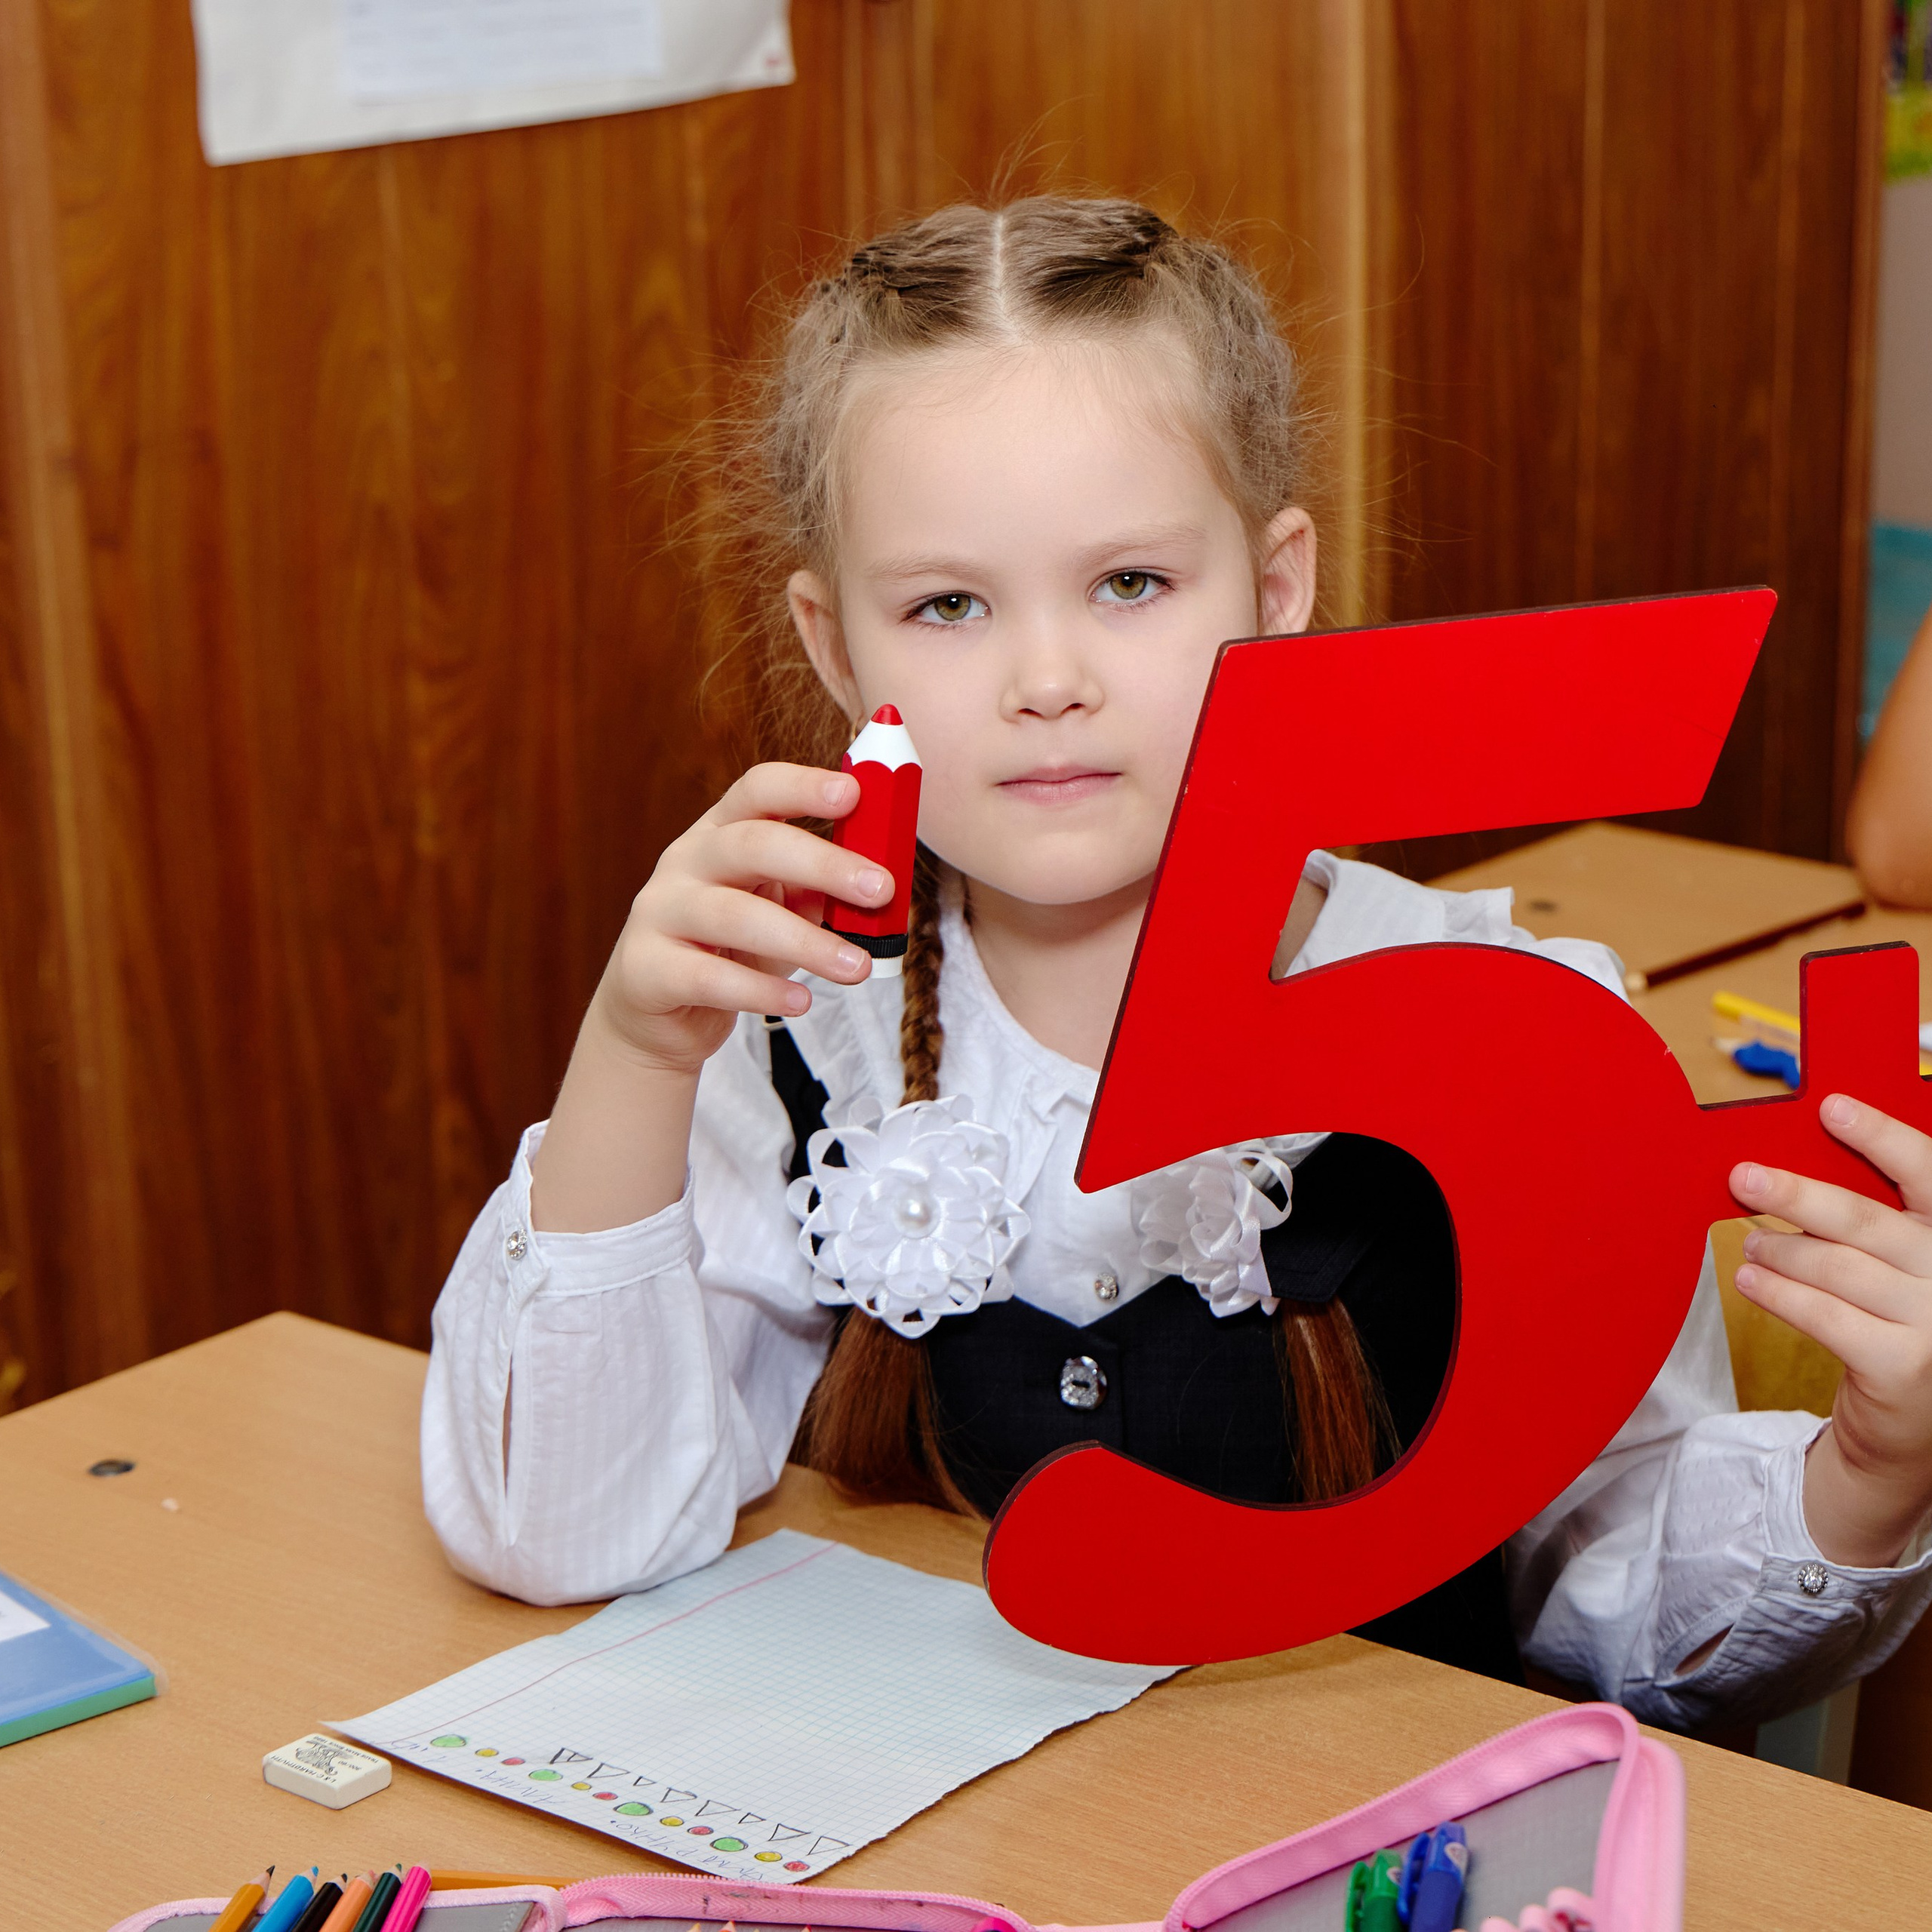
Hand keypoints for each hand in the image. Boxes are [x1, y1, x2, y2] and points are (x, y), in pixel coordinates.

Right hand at [531, 763, 890, 1231]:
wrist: (660, 1017)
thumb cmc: (731, 950)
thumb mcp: (779, 909)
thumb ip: (821, 890)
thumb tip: (880, 883)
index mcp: (720, 833)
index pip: (756, 790)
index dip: (803, 786)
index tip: (853, 793)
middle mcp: (684, 862)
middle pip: (751, 844)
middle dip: (822, 863)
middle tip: (880, 889)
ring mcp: (659, 914)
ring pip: (733, 916)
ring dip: (804, 941)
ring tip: (857, 967)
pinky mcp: (647, 970)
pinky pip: (708, 977)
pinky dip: (760, 990)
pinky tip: (801, 1002)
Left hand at [1730, 1094, 1931, 1567]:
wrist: (1909, 1434)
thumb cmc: (1899, 1329)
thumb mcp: (1905, 1270)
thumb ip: (1875, 1227)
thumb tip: (1797, 1175)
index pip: (1931, 1176)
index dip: (1883, 1139)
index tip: (1831, 1109)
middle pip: (1869, 1222)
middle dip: (1798, 1194)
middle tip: (1743, 1178)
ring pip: (1840, 1267)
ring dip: (1782, 1248)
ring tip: (1750, 1241)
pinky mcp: (1904, 1368)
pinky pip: (1826, 1315)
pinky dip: (1780, 1293)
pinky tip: (1750, 1279)